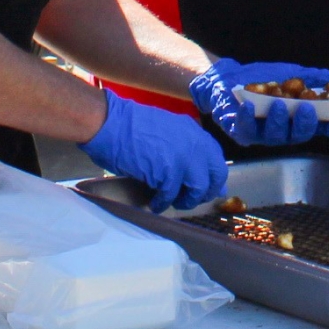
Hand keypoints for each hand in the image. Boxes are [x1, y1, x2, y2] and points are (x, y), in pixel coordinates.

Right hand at [83, 91, 229, 211]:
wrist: (111, 123)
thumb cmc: (131, 126)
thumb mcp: (167, 132)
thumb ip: (184, 148)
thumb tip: (196, 172)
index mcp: (195, 132)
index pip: (216, 157)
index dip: (213, 176)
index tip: (209, 188)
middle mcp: (195, 143)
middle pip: (217, 174)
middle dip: (207, 191)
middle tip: (192, 199)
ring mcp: (184, 157)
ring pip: (199, 188)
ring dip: (187, 200)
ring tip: (174, 203)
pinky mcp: (168, 171)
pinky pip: (172, 194)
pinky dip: (163, 203)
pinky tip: (155, 204)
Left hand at [188, 58, 328, 144]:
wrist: (228, 77)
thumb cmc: (262, 77)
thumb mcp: (292, 72)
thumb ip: (317, 78)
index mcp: (298, 118)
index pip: (322, 127)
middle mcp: (284, 130)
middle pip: (300, 135)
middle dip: (305, 123)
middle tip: (306, 108)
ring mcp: (263, 134)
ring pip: (275, 136)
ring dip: (279, 120)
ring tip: (278, 104)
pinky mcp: (242, 133)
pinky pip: (247, 130)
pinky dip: (249, 118)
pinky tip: (249, 106)